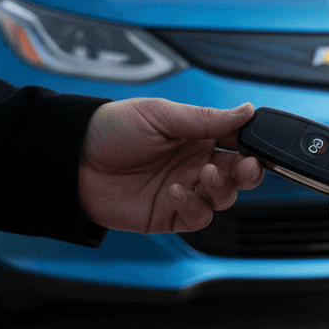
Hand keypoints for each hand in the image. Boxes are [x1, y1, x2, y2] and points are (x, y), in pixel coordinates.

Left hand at [79, 99, 264, 233]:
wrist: (72, 161)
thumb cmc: (110, 129)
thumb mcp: (160, 115)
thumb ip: (206, 119)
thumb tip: (247, 111)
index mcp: (195, 135)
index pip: (236, 141)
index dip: (251, 145)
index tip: (256, 145)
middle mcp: (193, 163)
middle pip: (238, 174)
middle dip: (247, 172)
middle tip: (243, 167)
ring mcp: (183, 190)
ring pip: (223, 198)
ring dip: (222, 188)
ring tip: (203, 174)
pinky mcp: (168, 215)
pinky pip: (197, 218)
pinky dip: (194, 207)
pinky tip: (175, 191)